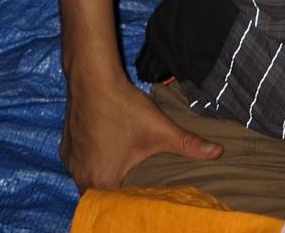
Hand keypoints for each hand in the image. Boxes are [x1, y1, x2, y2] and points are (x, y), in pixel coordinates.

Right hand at [60, 75, 222, 190]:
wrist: (94, 79)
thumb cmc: (125, 107)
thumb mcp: (161, 130)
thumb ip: (189, 145)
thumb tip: (218, 153)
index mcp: (103, 181)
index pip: (118, 204)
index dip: (132, 201)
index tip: (145, 196)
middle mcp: (81, 177)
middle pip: (103, 194)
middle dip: (119, 191)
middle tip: (137, 183)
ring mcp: (71, 163)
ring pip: (89, 179)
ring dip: (105, 176)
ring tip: (123, 170)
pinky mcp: (66, 148)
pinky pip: (80, 164)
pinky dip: (93, 161)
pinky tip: (107, 150)